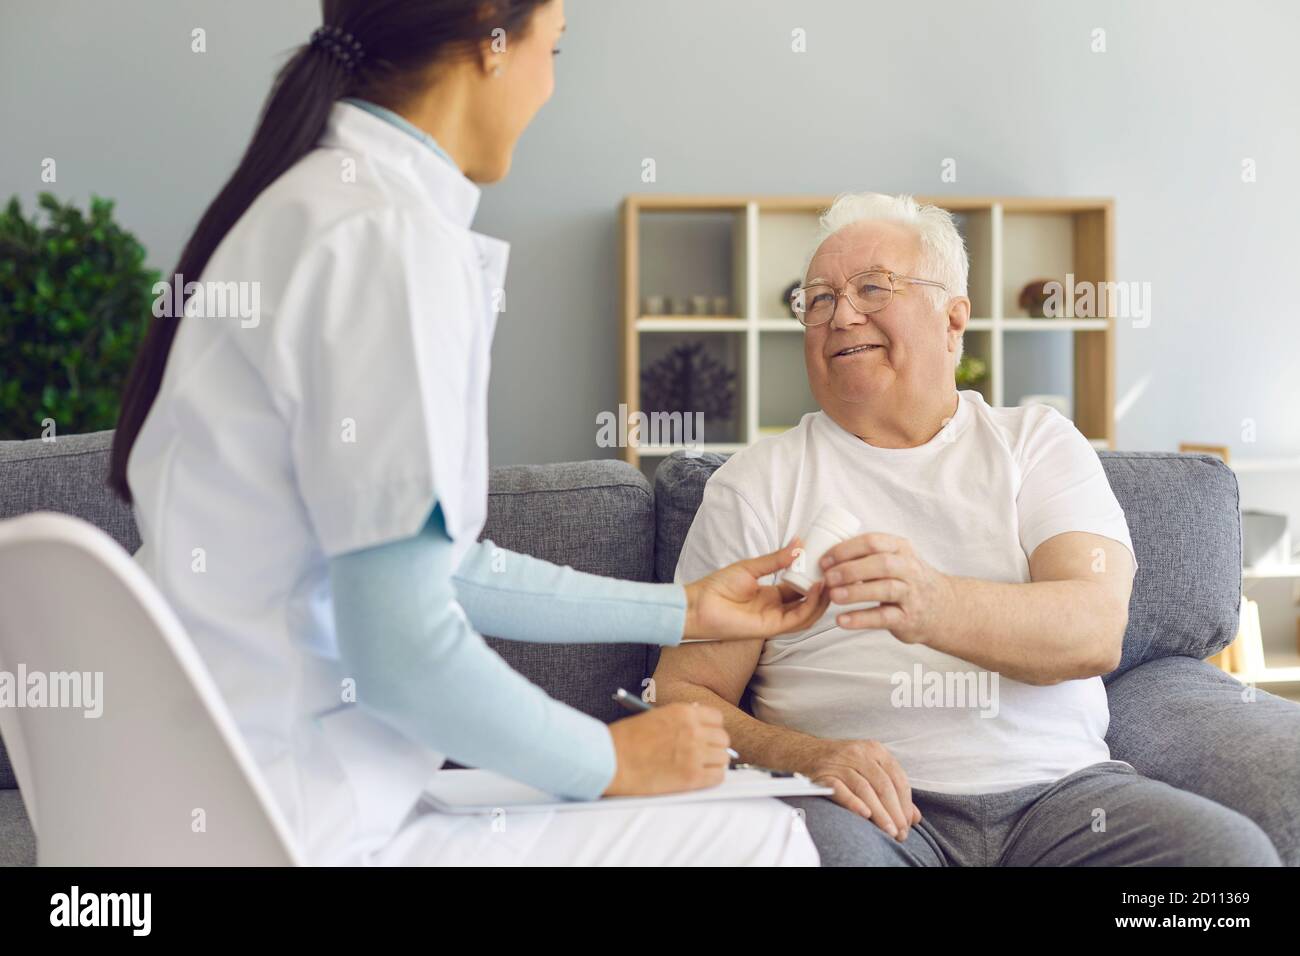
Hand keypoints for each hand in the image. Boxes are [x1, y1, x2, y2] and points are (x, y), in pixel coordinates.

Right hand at [604, 702, 729, 795]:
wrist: (611, 760)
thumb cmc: (625, 740)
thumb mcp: (655, 717)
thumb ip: (679, 721)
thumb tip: (698, 726)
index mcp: (683, 713)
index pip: (717, 718)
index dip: (712, 728)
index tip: (707, 736)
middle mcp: (693, 730)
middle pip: (723, 738)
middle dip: (715, 746)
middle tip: (705, 754)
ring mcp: (695, 754)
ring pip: (724, 758)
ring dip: (715, 762)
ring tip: (701, 767)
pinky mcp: (692, 777)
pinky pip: (718, 776)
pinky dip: (713, 777)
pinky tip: (701, 777)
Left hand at [683, 541, 830, 641]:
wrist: (698, 605)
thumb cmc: (717, 587)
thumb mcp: (751, 567)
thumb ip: (776, 559)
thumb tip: (799, 543)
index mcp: (771, 595)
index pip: (800, 587)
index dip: (813, 577)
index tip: (825, 562)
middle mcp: (776, 609)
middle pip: (808, 602)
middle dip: (823, 588)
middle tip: (834, 571)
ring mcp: (775, 619)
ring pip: (808, 613)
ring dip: (821, 598)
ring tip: (830, 579)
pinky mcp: (771, 628)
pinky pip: (797, 620)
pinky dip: (810, 606)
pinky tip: (816, 589)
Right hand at [790, 737, 921, 840]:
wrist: (806, 752)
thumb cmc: (844, 764)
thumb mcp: (871, 769)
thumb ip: (894, 791)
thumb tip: (915, 818)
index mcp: (875, 750)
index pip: (897, 778)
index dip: (905, 803)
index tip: (908, 824)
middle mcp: (859, 753)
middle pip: (883, 785)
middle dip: (895, 812)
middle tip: (900, 832)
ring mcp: (840, 762)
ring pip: (865, 789)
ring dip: (879, 813)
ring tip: (888, 831)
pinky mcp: (823, 773)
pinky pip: (840, 789)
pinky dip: (853, 802)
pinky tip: (864, 815)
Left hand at [821, 532, 954, 644]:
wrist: (942, 608)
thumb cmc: (907, 580)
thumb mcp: (896, 559)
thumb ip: (868, 555)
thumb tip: (827, 556)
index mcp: (901, 549)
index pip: (873, 542)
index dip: (846, 549)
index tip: (825, 559)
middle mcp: (909, 569)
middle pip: (881, 564)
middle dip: (850, 569)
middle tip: (827, 577)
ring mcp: (911, 594)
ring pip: (884, 589)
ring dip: (855, 592)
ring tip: (833, 596)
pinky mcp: (908, 618)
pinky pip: (884, 618)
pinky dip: (861, 619)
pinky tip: (842, 620)